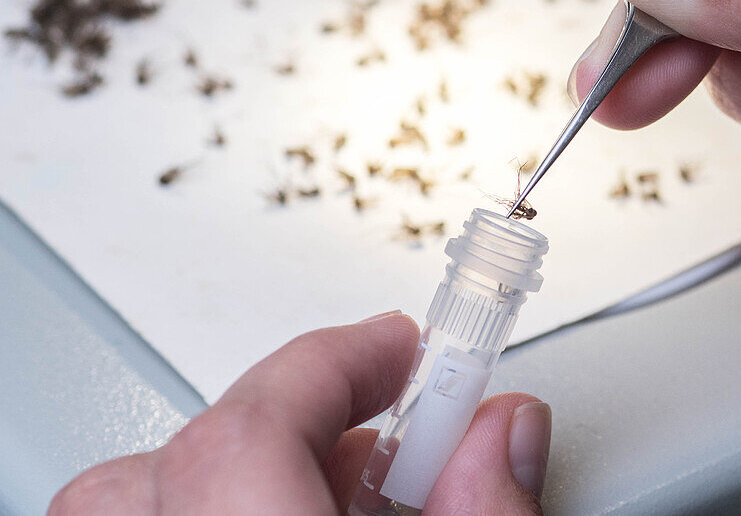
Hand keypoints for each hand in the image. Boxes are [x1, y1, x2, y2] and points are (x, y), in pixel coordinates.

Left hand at [49, 312, 549, 514]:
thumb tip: (503, 426)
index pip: (246, 435)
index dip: (334, 363)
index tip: (407, 344)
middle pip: (177, 461)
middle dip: (288, 414)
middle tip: (383, 425)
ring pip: (134, 496)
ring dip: (244, 461)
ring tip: (342, 481)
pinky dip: (212, 505)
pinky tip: (291, 512)